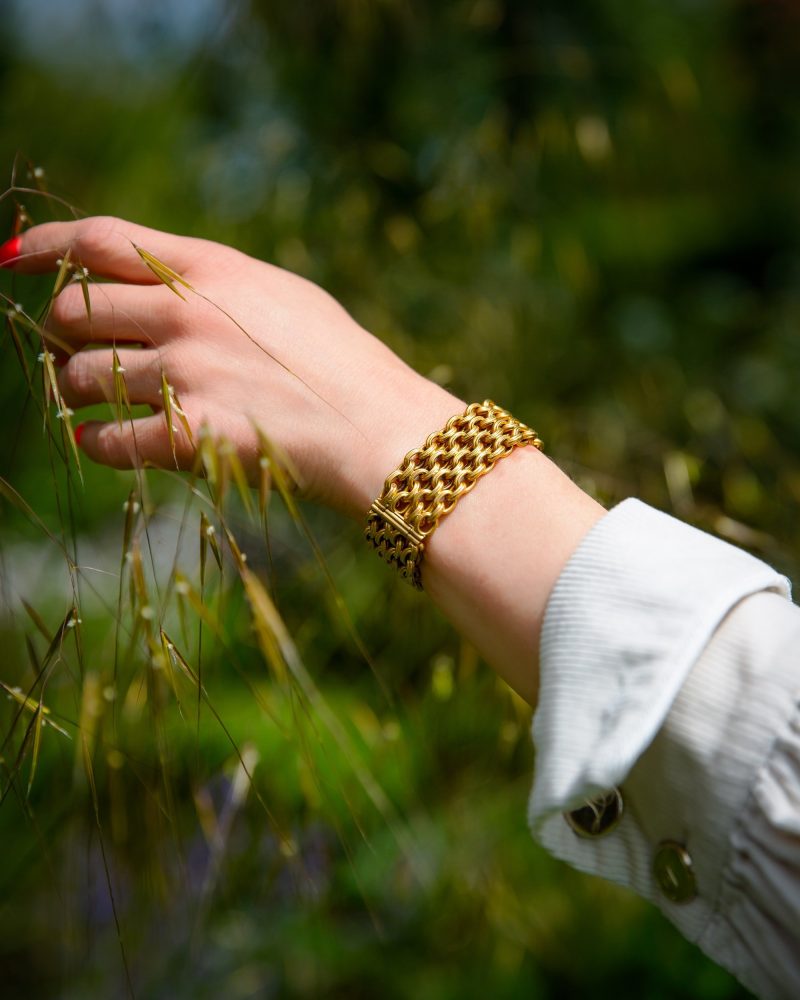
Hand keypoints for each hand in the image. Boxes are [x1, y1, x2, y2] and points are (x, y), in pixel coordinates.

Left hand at [5, 216, 462, 517]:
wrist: (378, 429)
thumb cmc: (341, 364)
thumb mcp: (282, 299)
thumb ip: (214, 286)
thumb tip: (150, 288)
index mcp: (212, 270)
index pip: (101, 238)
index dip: (46, 244)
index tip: (12, 258)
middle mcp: (188, 315)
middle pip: (73, 310)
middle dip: (61, 333)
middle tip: (74, 353)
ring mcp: (185, 375)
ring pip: (77, 377)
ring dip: (74, 390)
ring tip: (92, 401)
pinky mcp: (189, 437)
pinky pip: (106, 440)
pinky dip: (97, 442)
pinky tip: (104, 440)